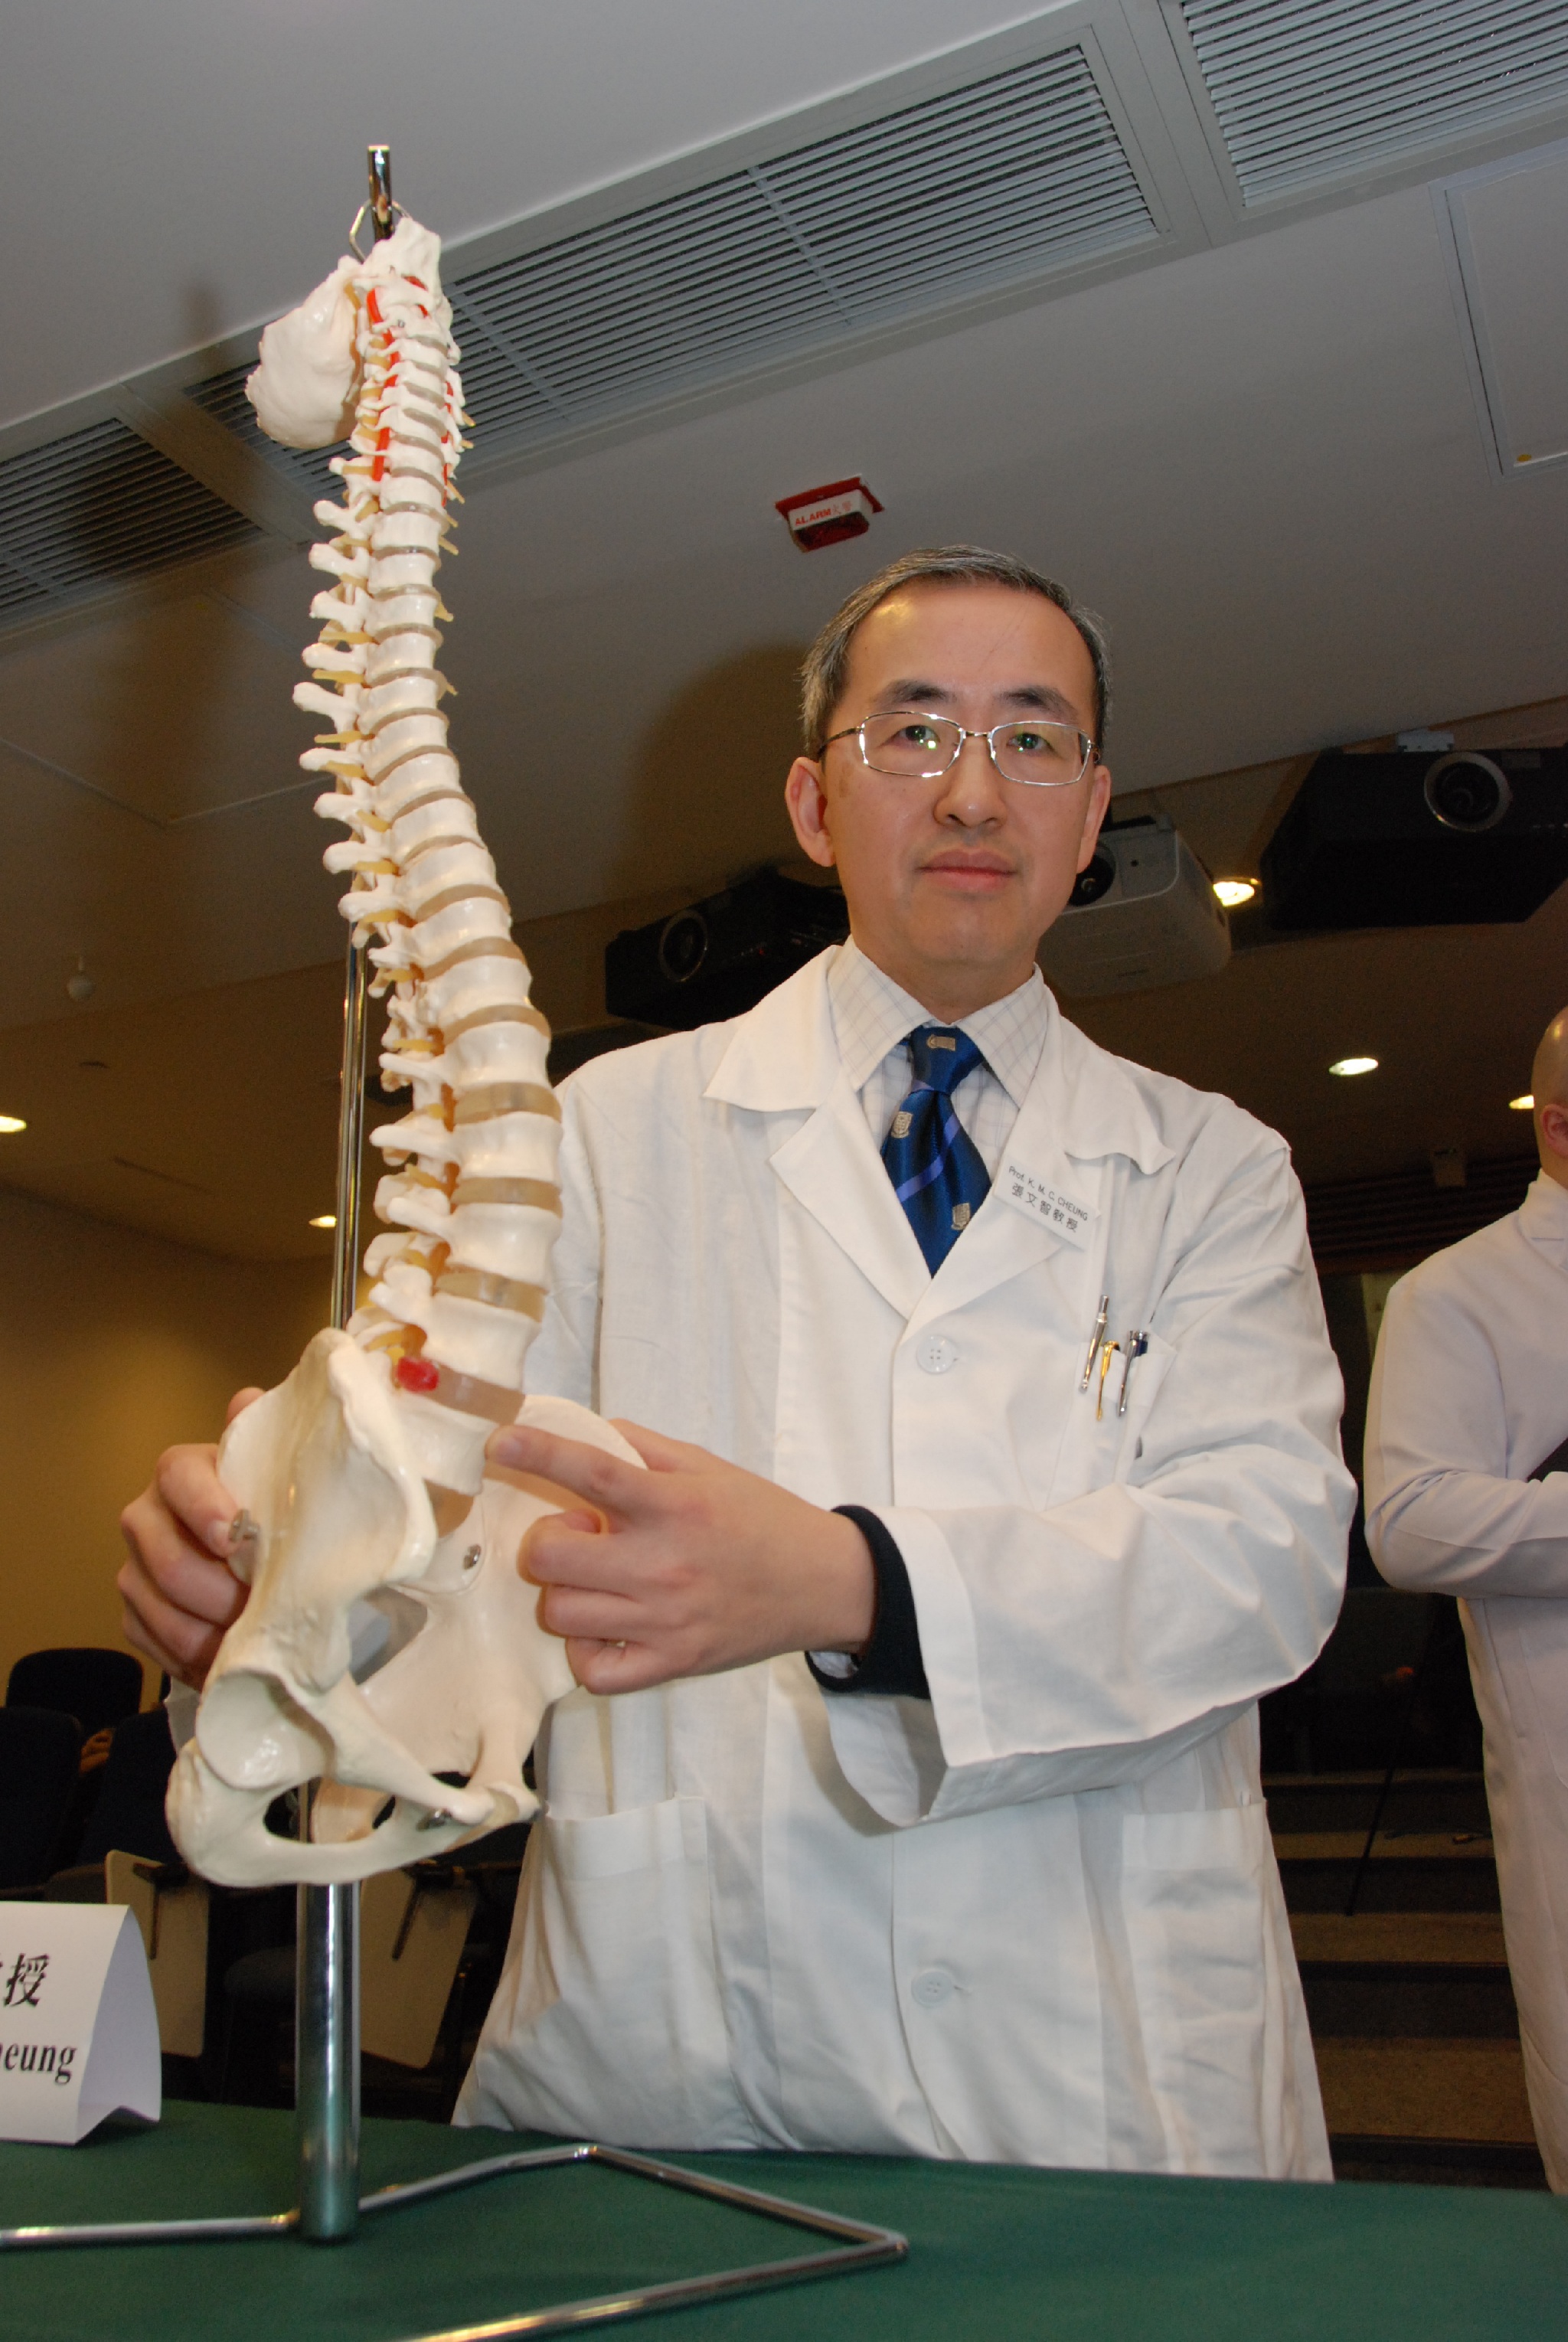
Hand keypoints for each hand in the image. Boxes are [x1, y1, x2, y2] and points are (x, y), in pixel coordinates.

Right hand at [117, 1387, 263, 1688]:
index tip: (238, 1539)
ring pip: (166, 1614)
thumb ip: (263, 1438)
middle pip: (171, 1564)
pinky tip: (234, 1660)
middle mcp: (145, 1516)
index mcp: (180, 1471)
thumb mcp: (274, 1469)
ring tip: (259, 1645)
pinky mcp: (135, 1615)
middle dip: (224, 1595)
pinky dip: (201, 1660)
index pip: (178, 1477)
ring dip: (217, 1635)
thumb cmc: (268, 1501)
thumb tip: (247, 1399)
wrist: (251, 1547)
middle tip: (270, 1611)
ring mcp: (135, 1569)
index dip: (204, 1507)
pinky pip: (160, 1647)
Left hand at [488, 1418, 875, 1695]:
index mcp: (674, 1505)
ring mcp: (664, 1621)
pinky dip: (586, 1651)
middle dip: (548, 1540)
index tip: (499, 1441)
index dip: (537, 1453)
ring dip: (568, 1591)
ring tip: (601, 1580)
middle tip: (582, 1536)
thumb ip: (643, 1449)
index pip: (591, 1472)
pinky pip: (593, 1669)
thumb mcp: (709, 1468)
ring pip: (561, 1612)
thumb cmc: (762, 1519)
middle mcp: (663, 1564)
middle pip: (551, 1556)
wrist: (824, 1583)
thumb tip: (583, 1433)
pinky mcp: (671, 1663)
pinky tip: (605, 1627)